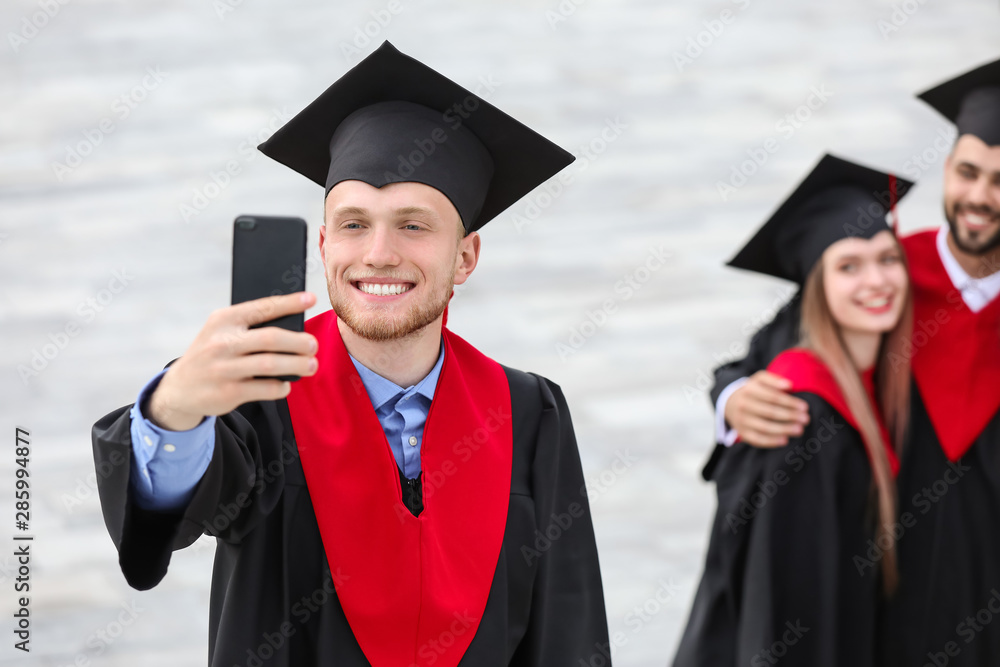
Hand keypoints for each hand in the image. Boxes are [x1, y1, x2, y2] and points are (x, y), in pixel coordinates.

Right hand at [148, 292, 318, 429]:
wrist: (180, 388)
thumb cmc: (213, 354)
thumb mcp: (221, 332)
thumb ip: (249, 326)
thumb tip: (294, 326)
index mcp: (223, 320)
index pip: (262, 307)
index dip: (289, 303)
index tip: (311, 298)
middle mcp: (222, 342)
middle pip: (270, 338)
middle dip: (298, 341)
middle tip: (313, 345)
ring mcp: (224, 368)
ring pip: (270, 364)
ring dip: (297, 364)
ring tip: (311, 365)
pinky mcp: (228, 392)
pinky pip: (265, 388)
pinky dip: (281, 386)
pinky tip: (286, 384)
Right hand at [724, 370, 809, 447]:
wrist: (730, 403)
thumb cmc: (752, 390)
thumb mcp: (759, 379)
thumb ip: (774, 380)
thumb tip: (789, 385)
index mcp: (749, 389)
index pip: (773, 397)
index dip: (790, 402)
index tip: (805, 407)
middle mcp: (743, 405)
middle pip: (770, 412)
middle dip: (790, 416)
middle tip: (806, 419)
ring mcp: (742, 420)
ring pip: (765, 427)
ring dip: (784, 429)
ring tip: (799, 430)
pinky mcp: (742, 433)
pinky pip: (758, 439)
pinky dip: (772, 441)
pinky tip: (785, 440)